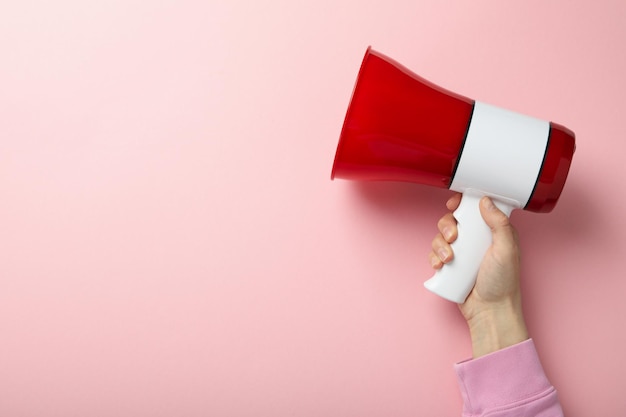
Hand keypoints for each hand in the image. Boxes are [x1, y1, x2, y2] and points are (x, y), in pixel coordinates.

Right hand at [429, 193, 528, 356]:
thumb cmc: (503, 283)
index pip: (475, 209)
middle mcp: (476, 240)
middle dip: (447, 226)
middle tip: (453, 237)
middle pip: (453, 220)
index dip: (462, 203)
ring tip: (448, 258)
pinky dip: (434, 257)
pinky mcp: (451, 266)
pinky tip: (440, 265)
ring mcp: (462, 253)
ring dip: (439, 244)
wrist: (490, 311)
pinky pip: (435, 254)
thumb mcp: (507, 249)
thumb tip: (485, 201)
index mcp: (493, 231)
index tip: (454, 205)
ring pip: (441, 237)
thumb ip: (500, 224)